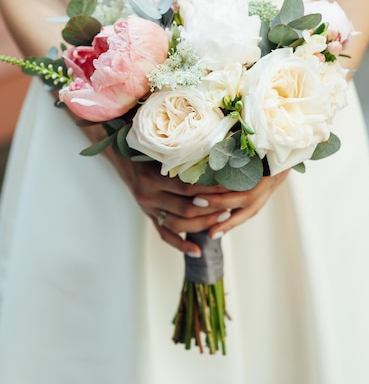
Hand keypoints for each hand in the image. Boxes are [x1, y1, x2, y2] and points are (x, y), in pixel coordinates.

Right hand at [81, 121, 288, 254]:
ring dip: (203, 224)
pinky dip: (181, 245)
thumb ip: (185, 142)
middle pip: (187, 207)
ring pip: (179, 224)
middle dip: (212, 208)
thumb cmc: (147, 144)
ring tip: (223, 220)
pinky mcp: (150, 217)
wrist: (120, 155)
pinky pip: (165, 235)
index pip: (189, 186)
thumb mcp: (162, 141)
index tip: (232, 186)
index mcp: (152, 175)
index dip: (212, 189)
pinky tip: (197, 251)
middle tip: (232, 205)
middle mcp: (149, 194)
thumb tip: (216, 133)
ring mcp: (149, 208)